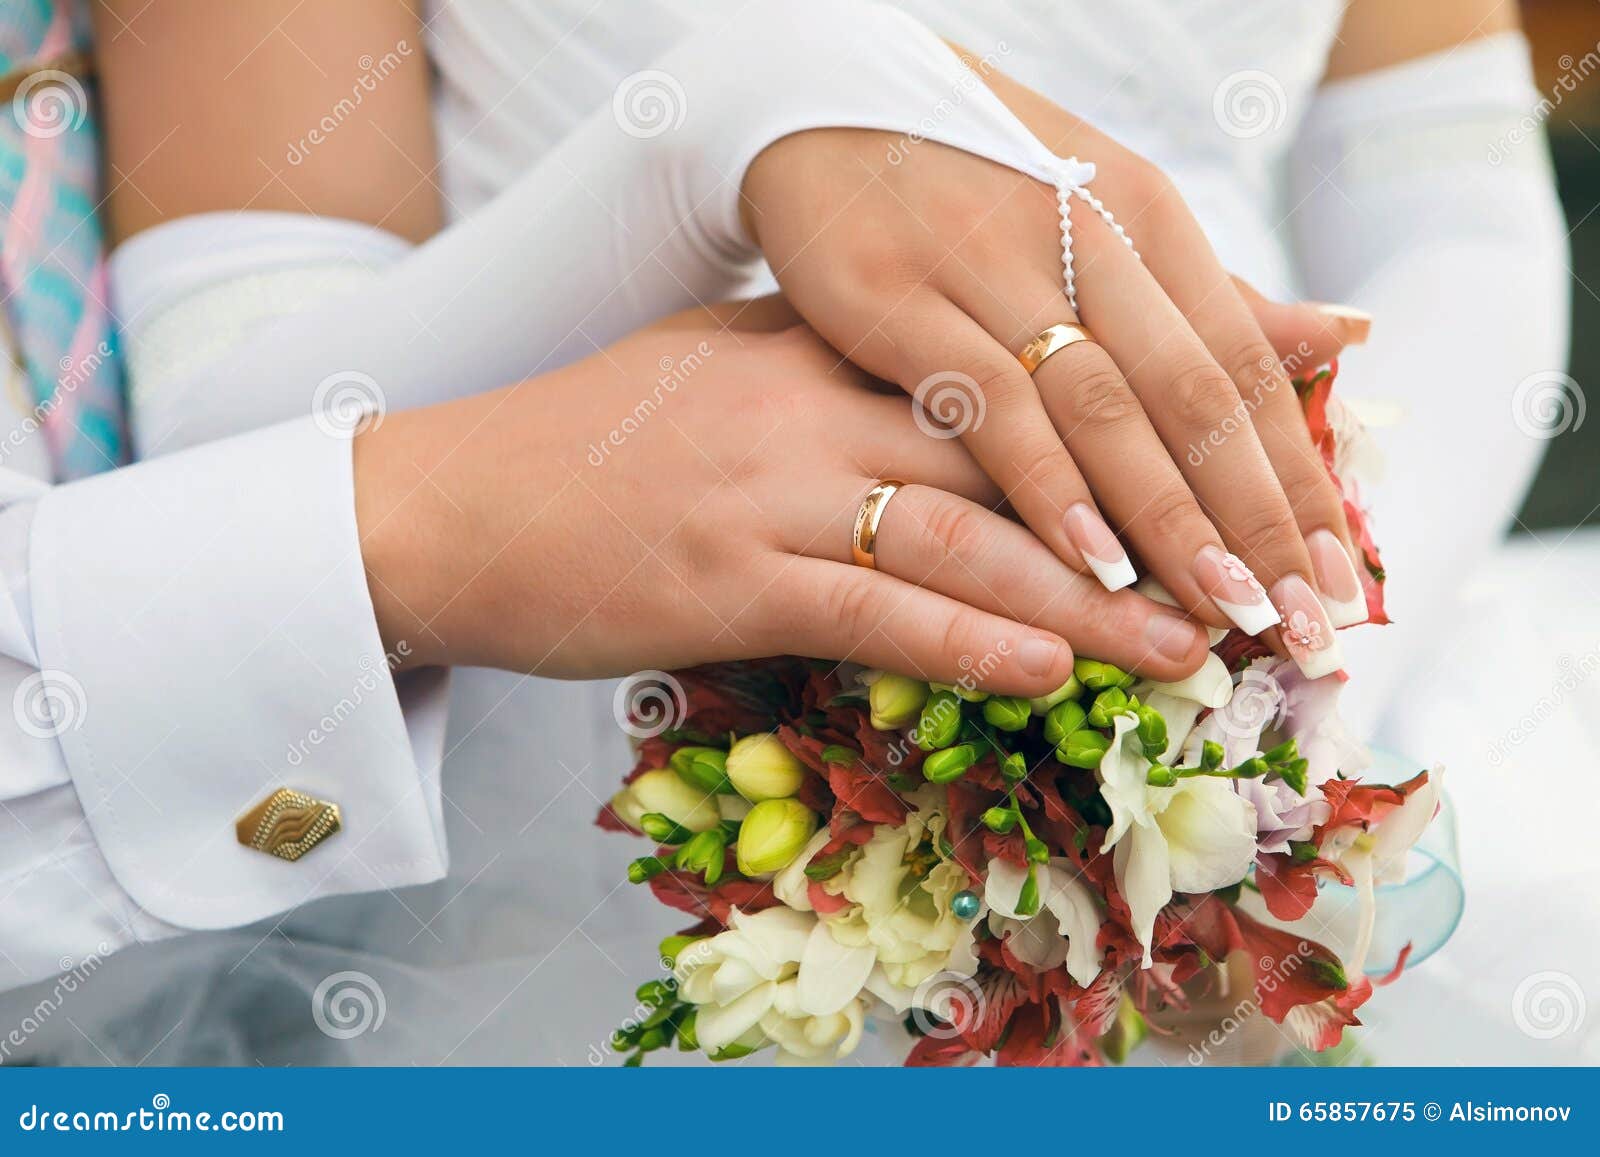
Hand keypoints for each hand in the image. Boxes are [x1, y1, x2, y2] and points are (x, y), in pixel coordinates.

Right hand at [353, 320, 1212, 693]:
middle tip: (1247, 574)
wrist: (451, 507)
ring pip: (965, 537)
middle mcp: (811, 401)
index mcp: (821, 342)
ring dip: (1087, 600)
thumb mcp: (723, 371)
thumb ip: (836, 370)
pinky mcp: (724, 580)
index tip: (1226, 452)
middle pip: (1014, 455)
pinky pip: (872, 609)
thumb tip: (948, 396)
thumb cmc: (594, 448)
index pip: (1005, 370)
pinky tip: (1046, 671)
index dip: (1125, 412)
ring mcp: (768, 489)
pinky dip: (968, 642)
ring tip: (1187, 644)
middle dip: (1144, 518)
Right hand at [739, 52, 1371, 671]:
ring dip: (1167, 520)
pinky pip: (987, 411)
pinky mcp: (894, 304)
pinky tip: (1089, 565)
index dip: (1298, 478)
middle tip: (1303, 623)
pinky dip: (1045, 490)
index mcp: (1142, 215)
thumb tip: (1341, 333)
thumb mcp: (1096, 217)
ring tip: (1216, 614)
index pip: (1244, 365)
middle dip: (1254, 519)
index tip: (1342, 577)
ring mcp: (985, 270)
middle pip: (1192, 395)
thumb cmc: (967, 184)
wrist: (814, 106)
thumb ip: (1204, 296)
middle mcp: (1080, 236)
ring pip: (1101, 411)